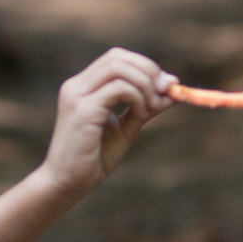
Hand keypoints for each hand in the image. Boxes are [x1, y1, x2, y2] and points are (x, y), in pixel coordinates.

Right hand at [39, 48, 176, 199]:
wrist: (68, 184)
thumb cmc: (94, 158)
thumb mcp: (127, 127)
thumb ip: (146, 106)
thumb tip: (173, 87)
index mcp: (83, 87)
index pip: (116, 58)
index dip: (144, 65)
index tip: (167, 85)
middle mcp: (76, 86)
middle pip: (117, 57)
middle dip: (148, 70)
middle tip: (166, 92)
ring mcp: (77, 96)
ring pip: (118, 68)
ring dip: (145, 84)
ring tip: (152, 108)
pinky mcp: (83, 110)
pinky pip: (119, 89)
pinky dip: (138, 97)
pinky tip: (142, 115)